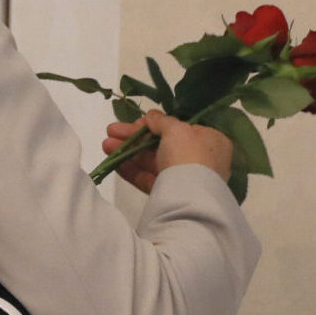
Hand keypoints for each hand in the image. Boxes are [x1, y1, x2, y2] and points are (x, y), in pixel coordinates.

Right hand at [103, 109, 233, 193]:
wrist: (190, 198)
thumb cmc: (189, 155)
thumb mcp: (176, 130)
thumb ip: (161, 121)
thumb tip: (151, 116)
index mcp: (209, 141)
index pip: (179, 130)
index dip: (155, 125)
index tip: (135, 122)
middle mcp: (200, 160)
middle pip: (161, 145)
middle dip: (134, 138)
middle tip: (111, 131)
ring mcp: (183, 180)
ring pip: (152, 162)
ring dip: (129, 152)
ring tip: (105, 145)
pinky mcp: (169, 196)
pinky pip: (149, 180)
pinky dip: (132, 170)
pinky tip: (114, 163)